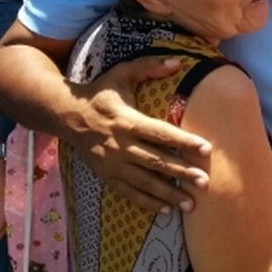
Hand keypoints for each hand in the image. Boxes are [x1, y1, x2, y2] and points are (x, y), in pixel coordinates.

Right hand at [71, 56, 212, 212]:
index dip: (184, 141)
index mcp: (127, 121)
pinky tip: (166, 210)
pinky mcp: (106, 175)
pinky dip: (147, 203)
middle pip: (156, 161)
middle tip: (205, 183)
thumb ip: (149, 66)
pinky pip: (129, 192)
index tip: (206, 149)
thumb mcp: (121, 74)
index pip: (160, 133)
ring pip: (144, 182)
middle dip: (182, 173)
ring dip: (168, 194)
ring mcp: (112, 163)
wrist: (65, 115)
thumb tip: (177, 61)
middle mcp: (120, 145)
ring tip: (191, 204)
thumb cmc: (100, 93)